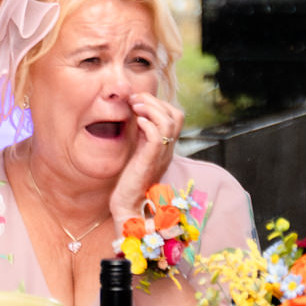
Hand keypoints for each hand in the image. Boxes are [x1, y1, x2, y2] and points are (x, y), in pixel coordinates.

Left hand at [109, 92, 185, 224]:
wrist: (128, 206)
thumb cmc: (130, 181)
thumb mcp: (139, 152)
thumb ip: (142, 135)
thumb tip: (136, 113)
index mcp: (167, 146)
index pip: (176, 116)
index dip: (159, 102)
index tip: (138, 100)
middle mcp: (168, 149)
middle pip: (176, 115)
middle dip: (155, 100)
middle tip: (135, 100)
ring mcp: (161, 155)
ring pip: (169, 122)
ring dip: (151, 108)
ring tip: (135, 106)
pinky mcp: (150, 161)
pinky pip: (158, 136)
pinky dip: (148, 123)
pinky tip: (137, 122)